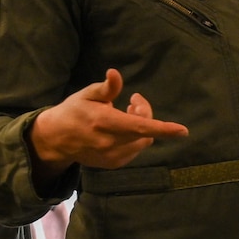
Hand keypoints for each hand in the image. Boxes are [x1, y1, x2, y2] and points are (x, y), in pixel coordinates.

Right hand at [29, 68, 187, 173]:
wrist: (55, 140)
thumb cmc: (73, 112)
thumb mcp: (87, 95)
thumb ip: (106, 88)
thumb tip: (115, 74)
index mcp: (104, 122)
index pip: (139, 127)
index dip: (163, 129)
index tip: (182, 131)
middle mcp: (110, 143)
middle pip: (145, 131)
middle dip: (145, 113)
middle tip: (133, 100)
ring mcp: (112, 156)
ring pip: (143, 141)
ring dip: (142, 126)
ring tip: (126, 113)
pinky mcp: (113, 164)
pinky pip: (135, 149)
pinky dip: (135, 138)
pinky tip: (122, 129)